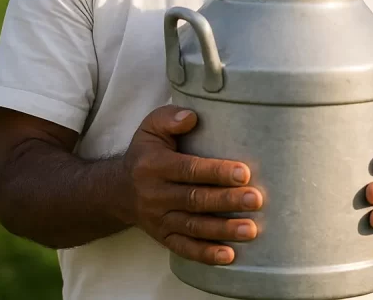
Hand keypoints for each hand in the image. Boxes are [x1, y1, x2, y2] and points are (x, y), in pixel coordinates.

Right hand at [119, 106, 262, 265]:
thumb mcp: (150, 128)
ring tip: (251, 229)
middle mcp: (155, 195)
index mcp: (154, 166)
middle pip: (195, 199)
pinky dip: (205, 254)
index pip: (189, 170)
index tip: (244, 173)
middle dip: (227, 200)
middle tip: (256, 200)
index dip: (216, 172)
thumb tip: (192, 117)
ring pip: (193, 226)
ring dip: (223, 230)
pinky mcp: (163, 237)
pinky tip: (229, 255)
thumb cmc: (146, 153)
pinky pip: (184, 248)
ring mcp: (159, 219)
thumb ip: (169, 118)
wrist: (116, 191)